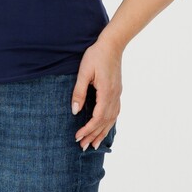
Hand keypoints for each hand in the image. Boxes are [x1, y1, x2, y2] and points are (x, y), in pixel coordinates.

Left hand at [71, 34, 122, 150]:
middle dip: (94, 135)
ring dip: (103, 133)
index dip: (88, 129)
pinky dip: (110, 124)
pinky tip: (105, 128)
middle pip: (105, 122)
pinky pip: (115, 113)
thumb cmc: (96, 56)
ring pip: (111, 119)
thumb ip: (79, 92)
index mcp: (106, 93)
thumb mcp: (83, 72)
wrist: (113, 45)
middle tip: (83, 147)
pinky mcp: (117, 92)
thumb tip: (74, 111)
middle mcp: (114, 96)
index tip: (78, 137)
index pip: (97, 118)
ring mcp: (117, 95)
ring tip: (95, 145)